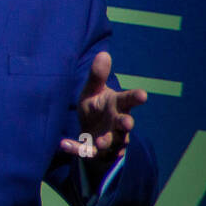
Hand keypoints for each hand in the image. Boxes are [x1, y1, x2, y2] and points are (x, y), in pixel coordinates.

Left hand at [58, 51, 146, 177]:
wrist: (90, 133)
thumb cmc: (96, 108)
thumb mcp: (93, 91)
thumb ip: (97, 76)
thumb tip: (103, 53)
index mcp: (117, 105)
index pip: (128, 100)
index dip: (135, 97)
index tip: (143, 95)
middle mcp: (116, 123)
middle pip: (124, 124)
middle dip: (126, 124)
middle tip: (127, 123)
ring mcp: (108, 139)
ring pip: (112, 142)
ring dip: (107, 142)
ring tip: (101, 142)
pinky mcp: (94, 151)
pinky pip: (86, 152)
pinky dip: (76, 149)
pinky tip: (63, 144)